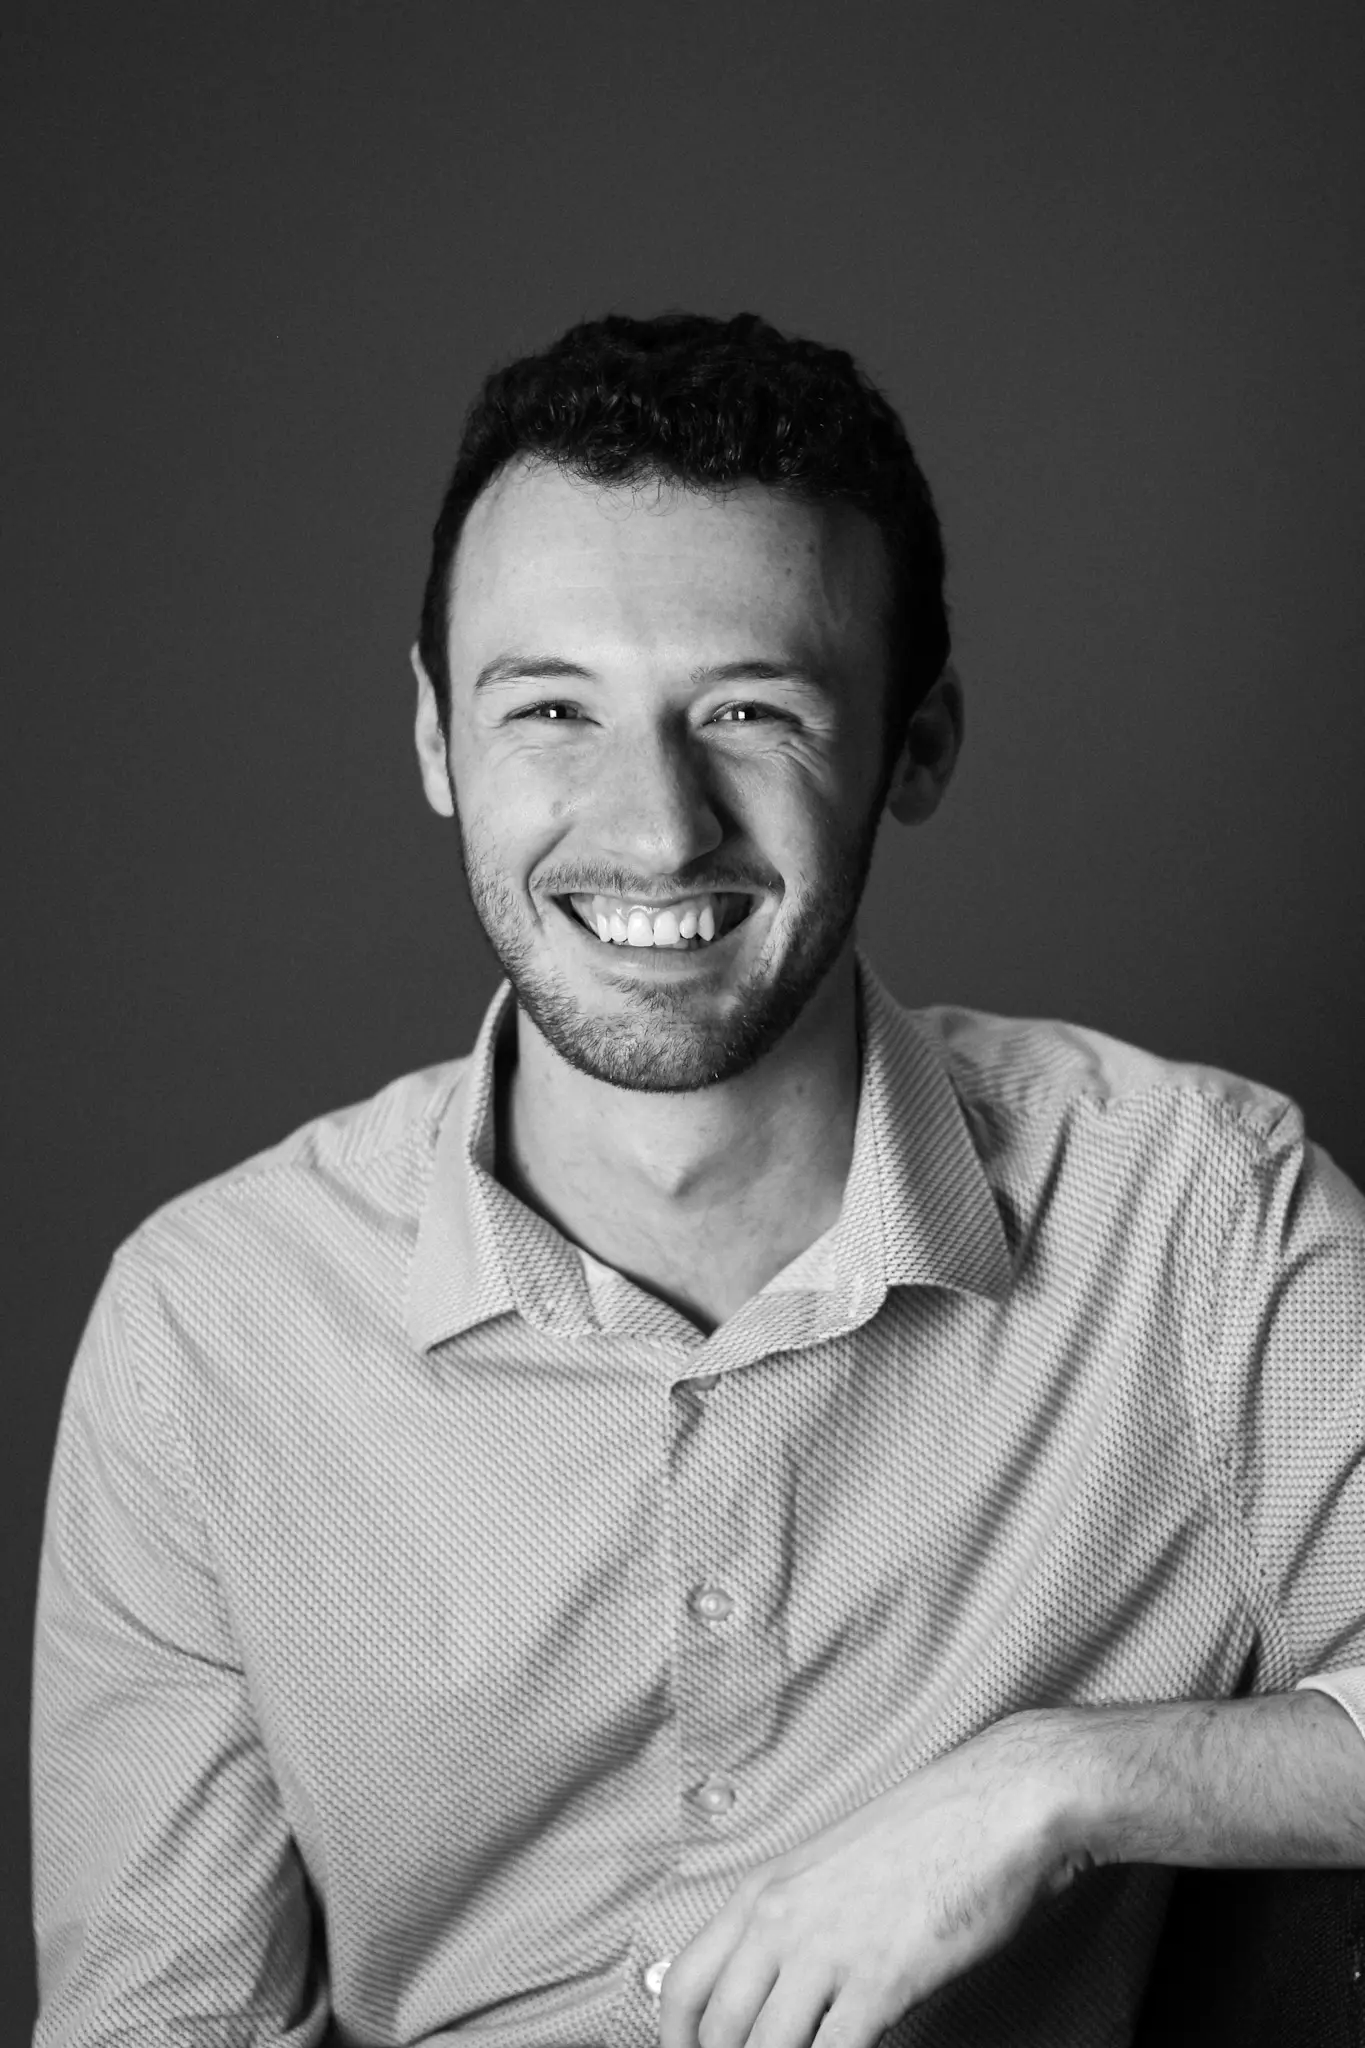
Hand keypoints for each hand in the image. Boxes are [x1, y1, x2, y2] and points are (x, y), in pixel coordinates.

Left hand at [658, 1719, 1087, 2047]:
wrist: (993, 1806)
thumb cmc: (924, 1834)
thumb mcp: (828, 1869)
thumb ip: (787, 1921)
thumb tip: (757, 1982)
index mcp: (762, 1890)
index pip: (684, 1985)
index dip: (677, 2040)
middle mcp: (780, 1919)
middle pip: (718, 2030)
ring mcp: (826, 1949)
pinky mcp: (880, 1980)